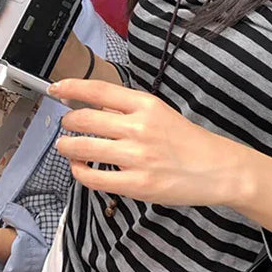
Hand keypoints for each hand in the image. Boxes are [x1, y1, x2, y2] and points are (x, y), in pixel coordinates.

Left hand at [52, 79, 250, 207]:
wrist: (217, 169)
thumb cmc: (187, 140)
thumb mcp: (160, 113)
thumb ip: (128, 110)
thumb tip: (92, 107)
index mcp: (146, 104)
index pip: (98, 90)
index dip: (71, 87)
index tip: (54, 88)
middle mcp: (139, 127)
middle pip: (84, 119)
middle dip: (67, 122)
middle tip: (65, 125)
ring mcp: (136, 157)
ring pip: (82, 148)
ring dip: (67, 146)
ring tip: (66, 146)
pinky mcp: (136, 184)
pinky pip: (93, 178)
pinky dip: (79, 171)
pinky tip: (80, 168)